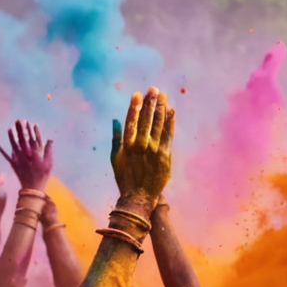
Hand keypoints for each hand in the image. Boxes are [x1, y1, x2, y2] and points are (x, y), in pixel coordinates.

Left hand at [0, 122, 52, 193]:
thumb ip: (48, 150)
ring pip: (14, 145)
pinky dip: (1, 149)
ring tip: (10, 128)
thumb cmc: (43, 175)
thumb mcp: (49, 163)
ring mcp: (19, 159)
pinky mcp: (13, 163)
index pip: (34, 138)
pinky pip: (6, 155)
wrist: (33, 188)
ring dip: (11, 136)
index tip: (32, 123)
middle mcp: (26, 154)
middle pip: (23, 139)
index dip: (33, 130)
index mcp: (35, 153)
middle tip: (19, 121)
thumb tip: (50, 139)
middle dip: (20, 129)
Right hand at [110, 87, 174, 204]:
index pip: (132, 121)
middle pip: (147, 120)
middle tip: (153, 89)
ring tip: (163, 95)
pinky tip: (171, 111)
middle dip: (150, 103)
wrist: (139, 198)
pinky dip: (170, 123)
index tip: (137, 93)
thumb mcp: (115, 158)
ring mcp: (154, 151)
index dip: (135, 106)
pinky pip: (169, 136)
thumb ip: (115, 138)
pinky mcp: (165, 157)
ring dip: (161, 108)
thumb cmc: (125, 178)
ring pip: (159, 125)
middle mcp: (141, 146)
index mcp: (128, 145)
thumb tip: (115, 120)